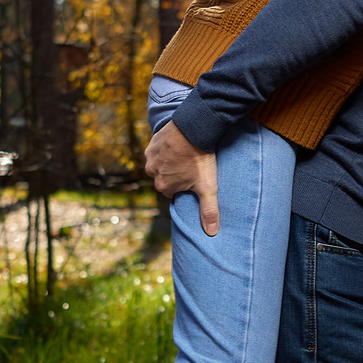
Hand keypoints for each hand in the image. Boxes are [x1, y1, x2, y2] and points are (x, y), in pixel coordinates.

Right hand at [142, 120, 219, 235]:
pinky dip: (166, 148)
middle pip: (166, 178)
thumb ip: (209, 210)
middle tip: (191, 164)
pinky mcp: (152, 143)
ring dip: (171, 160)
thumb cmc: (200, 159)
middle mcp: (152, 173)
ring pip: (161, 164)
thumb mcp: (208, 187)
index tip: (194, 177)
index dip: (184, 184)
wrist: (194, 129)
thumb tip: (211, 233)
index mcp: (164, 187)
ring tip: (185, 154)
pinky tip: (179, 144)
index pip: (173, 191)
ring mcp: (151, 157)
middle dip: (176, 173)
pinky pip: (158, 150)